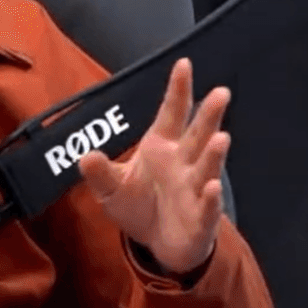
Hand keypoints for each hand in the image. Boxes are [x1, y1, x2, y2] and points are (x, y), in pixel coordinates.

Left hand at [77, 57, 230, 274]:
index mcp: (162, 147)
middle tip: (221, 93)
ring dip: (213, 153)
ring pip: (207, 166)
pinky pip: (208, 206)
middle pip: (198, 134)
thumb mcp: (112, 190)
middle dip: (209, 115)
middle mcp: (184, 162)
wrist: (158, 243)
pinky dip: (211, 198)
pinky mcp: (202, 216)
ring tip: (220, 138)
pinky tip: (212, 188)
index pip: (172, 113)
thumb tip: (86, 156)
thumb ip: (100, 173)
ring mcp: (195, 188)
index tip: (183, 64)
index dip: (178, 89)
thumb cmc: (140, 206)